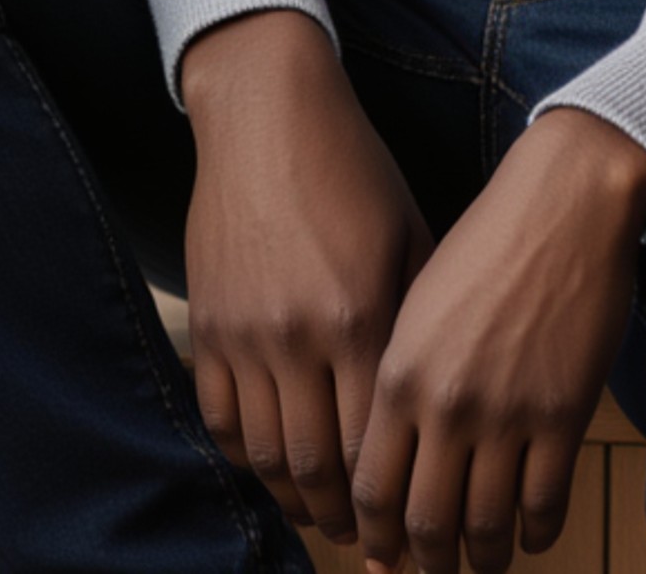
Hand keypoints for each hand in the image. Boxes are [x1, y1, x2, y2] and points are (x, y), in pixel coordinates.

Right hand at [181, 9, 434, 547]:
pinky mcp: (209, 322)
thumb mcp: (408, 235)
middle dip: (346, 520)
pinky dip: (245, 458)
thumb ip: (417, 319)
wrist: (268, 114)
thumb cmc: (354, 169)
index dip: (393, 499)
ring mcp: (246, 332)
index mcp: (361, 315)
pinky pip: (220, 418)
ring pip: (266, 456)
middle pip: (318, 467)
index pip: (376, 444)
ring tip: (324, 519)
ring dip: (296, 500)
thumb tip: (436, 400)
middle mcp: (299, 335)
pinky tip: (273, 470)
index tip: (409, 528)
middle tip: (368, 543)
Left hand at [351, 108, 645, 573]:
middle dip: (429, 564)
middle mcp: (446, 402)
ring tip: (486, 565)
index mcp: (399, 373)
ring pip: (486, 526)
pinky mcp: (564, 414)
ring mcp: (507, 412)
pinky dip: (535, 534)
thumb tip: (389, 460)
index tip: (385, 560)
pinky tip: (533, 534)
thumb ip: (401, 378)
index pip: (373, 490)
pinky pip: (544, 504)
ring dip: (484, 561)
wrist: (564, 200)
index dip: (378, 540)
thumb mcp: (419, 302)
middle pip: (426, 523)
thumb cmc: (487, 242)